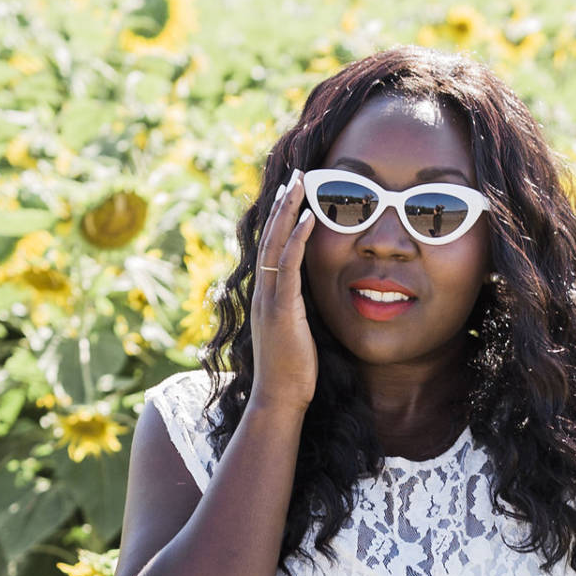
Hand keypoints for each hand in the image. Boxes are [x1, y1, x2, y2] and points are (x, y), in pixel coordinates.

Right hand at [250, 172, 315, 416]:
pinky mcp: (281, 309)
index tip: (291, 195)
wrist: (279, 400)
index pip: (271, 248)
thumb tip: (312, 297)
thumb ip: (300, 310)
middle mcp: (263, 292)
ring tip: (300, 183)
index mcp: (266, 296)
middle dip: (283, 204)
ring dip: (288, 210)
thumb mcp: (297, 332)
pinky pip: (289, 265)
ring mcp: (269, 299)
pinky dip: (298, 238)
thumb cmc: (292, 373)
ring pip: (275, 244)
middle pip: (269, 236)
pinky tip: (310, 216)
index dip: (280, 219)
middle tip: (296, 175)